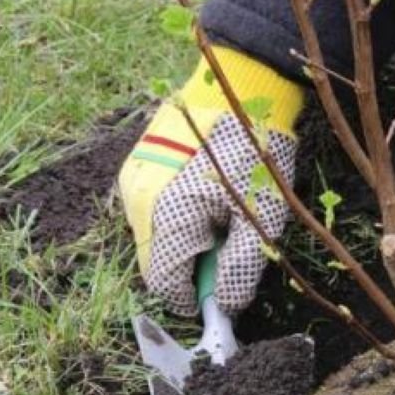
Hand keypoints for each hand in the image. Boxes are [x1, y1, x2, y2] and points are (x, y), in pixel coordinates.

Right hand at [118, 49, 303, 315]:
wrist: (239, 87)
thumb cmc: (254, 153)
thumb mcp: (261, 218)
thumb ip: (239, 268)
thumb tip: (225, 307)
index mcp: (167, 217)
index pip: (164, 285)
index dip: (193, 298)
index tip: (220, 296)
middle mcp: (138, 201)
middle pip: (156, 262)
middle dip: (190, 267)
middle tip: (227, 244)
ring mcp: (133, 180)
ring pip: (153, 236)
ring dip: (183, 240)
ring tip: (219, 212)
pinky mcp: (137, 164)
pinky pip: (151, 208)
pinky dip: (175, 215)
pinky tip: (203, 194)